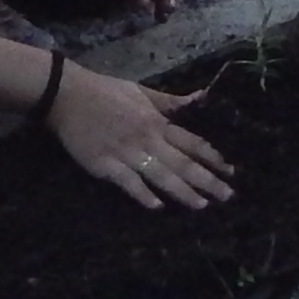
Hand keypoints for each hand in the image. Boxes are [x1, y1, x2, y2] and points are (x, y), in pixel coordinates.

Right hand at [46, 64, 231, 210]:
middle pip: (182, 162)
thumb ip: (171, 101)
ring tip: (202, 205)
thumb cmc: (106, 92)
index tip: (230, 170)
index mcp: (156, 121)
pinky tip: (157, 206)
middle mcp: (147, 138)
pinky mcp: (105, 164)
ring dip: (182, 191)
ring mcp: (126, 152)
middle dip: (207, 180)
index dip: (212, 157)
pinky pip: (128, 182)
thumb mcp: (142, 91)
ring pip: (161, 174)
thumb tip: (201, 96)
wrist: (67, 95)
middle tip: (227, 195)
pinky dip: (143, 193)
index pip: (191, 142)